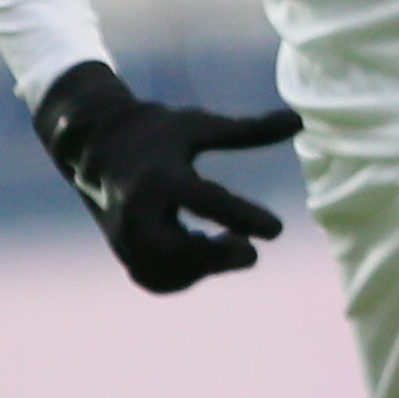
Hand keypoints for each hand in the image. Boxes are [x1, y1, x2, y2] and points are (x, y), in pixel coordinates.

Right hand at [33, 61, 302, 293]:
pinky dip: (185, 275)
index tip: (277, 229)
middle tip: (250, 251)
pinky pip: (156, 277)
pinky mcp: (124, 252)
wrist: (99, 147)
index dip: (243, 216)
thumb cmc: (161, 134)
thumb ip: (249, 130)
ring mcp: (126, 236)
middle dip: (214, 258)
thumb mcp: (201, 126)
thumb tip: (299, 120)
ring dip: (204, 267)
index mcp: (160, 176)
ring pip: (165, 270)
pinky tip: (208, 255)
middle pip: (174, 250)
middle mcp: (138, 211)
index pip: (206, 202)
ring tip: (234, 245)